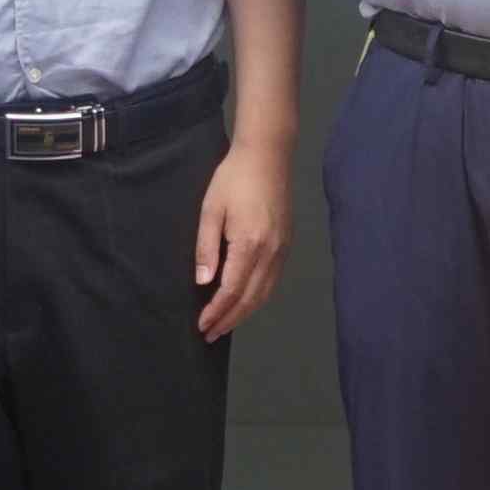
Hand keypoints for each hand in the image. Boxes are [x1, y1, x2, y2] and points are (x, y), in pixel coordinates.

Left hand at [193, 143, 291, 340]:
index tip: (202, 324)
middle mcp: (271, 252)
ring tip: (225, 324)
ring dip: (245, 313)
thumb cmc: (233, 178)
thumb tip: (203, 282)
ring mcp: (282, 250)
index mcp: (249, 244)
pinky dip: (258, 298)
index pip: (232, 290)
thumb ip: (206, 248)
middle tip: (210, 334)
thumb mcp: (211, 210)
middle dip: (230, 319)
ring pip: (264, 293)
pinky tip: (245, 302)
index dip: (217, 310)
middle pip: (250, 298)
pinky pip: (272, 281)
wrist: (267, 155)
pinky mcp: (286, 244)